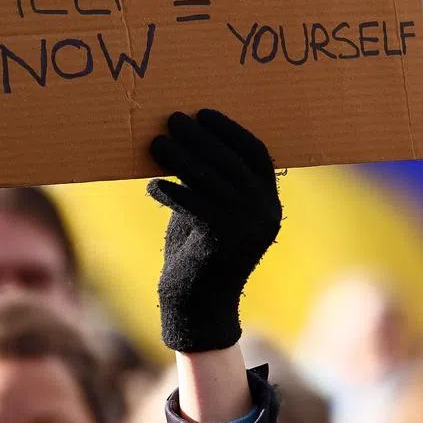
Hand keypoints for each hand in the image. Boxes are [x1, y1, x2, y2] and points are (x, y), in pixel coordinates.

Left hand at [148, 109, 281, 352]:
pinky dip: (171, 193)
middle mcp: (264, 214)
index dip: (229, 129)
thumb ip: (207, 180)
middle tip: (172, 119)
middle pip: (230, 161)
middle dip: (200, 136)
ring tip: (156, 143)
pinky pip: (193, 206)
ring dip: (179, 157)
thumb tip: (186, 136)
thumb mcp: (209, 211)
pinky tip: (153, 185)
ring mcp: (246, 229)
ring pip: (209, 180)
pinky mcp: (221, 242)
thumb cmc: (198, 253)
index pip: (256, 153)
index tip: (203, 113)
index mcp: (269, 203)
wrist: (198, 310)